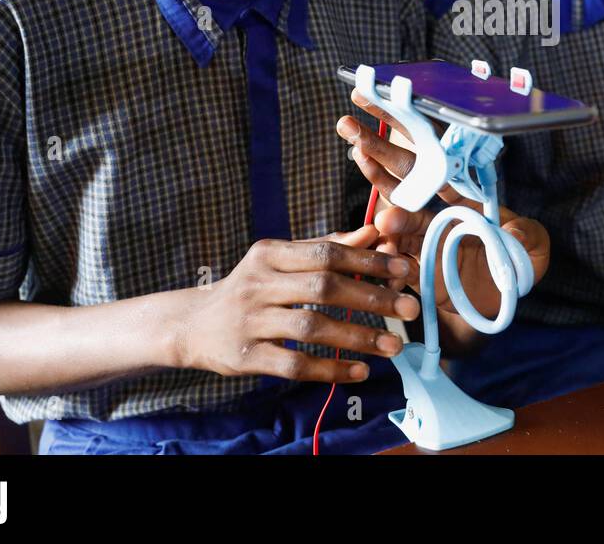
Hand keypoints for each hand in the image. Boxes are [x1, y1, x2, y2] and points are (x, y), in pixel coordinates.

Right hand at [177, 230, 419, 382]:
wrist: (193, 325)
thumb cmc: (250, 288)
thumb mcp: (281, 261)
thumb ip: (326, 247)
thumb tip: (375, 232)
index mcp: (269, 253)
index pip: (326, 253)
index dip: (368, 261)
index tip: (404, 270)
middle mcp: (257, 283)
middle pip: (323, 288)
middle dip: (372, 298)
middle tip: (410, 309)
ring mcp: (249, 321)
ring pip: (311, 328)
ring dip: (357, 337)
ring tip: (393, 345)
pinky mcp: (245, 356)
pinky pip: (294, 364)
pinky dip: (330, 369)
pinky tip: (359, 371)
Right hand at [336, 89, 550, 322]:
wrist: (502, 304)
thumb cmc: (518, 265)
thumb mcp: (534, 245)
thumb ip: (527, 235)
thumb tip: (512, 233)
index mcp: (464, 198)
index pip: (437, 163)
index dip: (417, 139)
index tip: (397, 116)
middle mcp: (438, 213)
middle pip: (405, 177)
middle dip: (378, 151)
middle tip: (351, 129)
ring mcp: (424, 239)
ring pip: (396, 213)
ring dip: (381, 195)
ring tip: (366, 178)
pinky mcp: (417, 270)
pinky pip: (396, 259)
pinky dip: (385, 251)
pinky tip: (378, 242)